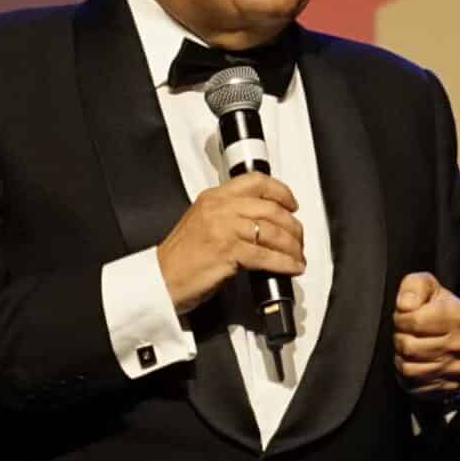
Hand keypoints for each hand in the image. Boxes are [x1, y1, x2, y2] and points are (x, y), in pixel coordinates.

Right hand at [156, 172, 304, 315]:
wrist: (160, 278)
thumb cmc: (180, 257)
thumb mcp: (202, 222)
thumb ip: (229, 215)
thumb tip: (263, 223)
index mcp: (213, 197)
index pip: (256, 181)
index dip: (281, 191)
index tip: (292, 204)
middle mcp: (220, 208)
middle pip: (270, 208)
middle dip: (293, 226)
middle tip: (299, 239)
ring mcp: (223, 228)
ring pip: (272, 231)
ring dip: (292, 246)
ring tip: (298, 256)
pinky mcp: (228, 251)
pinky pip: (266, 255)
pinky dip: (284, 263)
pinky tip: (291, 268)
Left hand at [393, 271, 459, 394]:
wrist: (456, 335)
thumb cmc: (436, 309)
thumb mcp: (427, 286)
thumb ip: (414, 286)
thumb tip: (405, 305)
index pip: (415, 321)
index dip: (401, 318)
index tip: (404, 316)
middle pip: (410, 347)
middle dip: (400, 338)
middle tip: (406, 332)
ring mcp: (457, 369)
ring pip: (409, 369)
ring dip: (402, 357)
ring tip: (409, 346)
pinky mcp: (448, 387)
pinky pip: (413, 384)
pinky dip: (406, 373)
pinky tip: (414, 361)